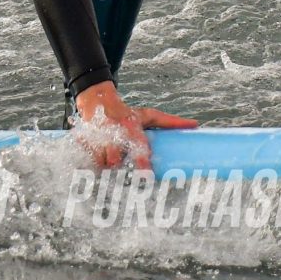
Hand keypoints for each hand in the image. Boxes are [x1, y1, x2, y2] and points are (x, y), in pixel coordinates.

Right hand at [73, 80, 197, 170]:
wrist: (98, 102)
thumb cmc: (128, 114)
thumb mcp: (149, 115)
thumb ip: (171, 122)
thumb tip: (196, 124)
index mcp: (131, 129)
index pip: (138, 150)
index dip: (142, 164)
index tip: (146, 177)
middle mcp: (114, 135)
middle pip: (115, 161)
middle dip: (116, 163)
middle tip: (118, 158)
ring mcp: (97, 140)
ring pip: (101, 164)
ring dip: (104, 163)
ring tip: (107, 152)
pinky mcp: (84, 144)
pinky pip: (88, 163)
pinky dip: (92, 163)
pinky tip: (94, 153)